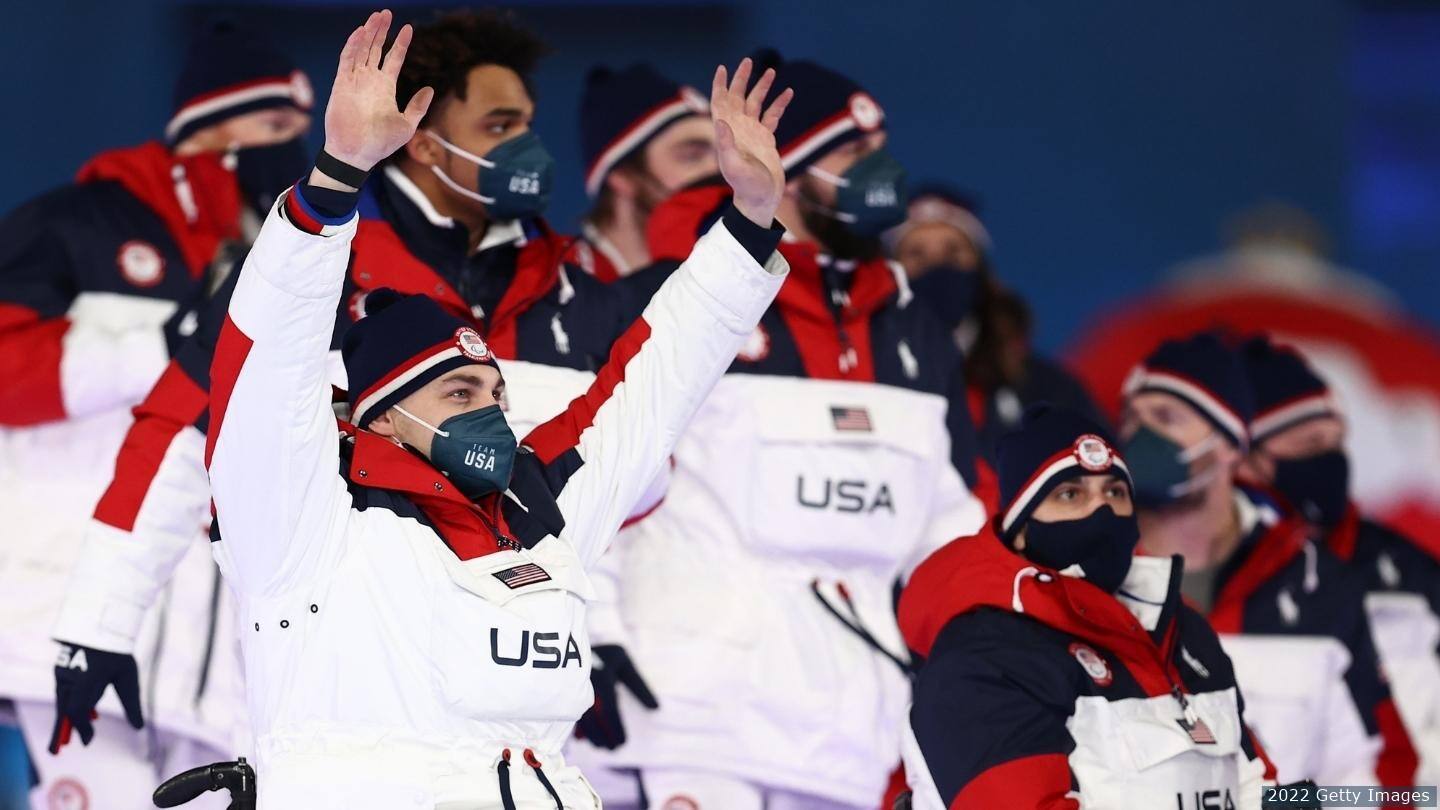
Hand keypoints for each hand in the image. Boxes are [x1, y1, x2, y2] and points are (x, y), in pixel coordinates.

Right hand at [49, 642, 143, 753]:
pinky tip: (86, 710)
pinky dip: (71, 703)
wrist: (100, 625)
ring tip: (79, 728)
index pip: (78, 710)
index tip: (88, 742)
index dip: (82, 728)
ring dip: (71, 715)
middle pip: (67, 709)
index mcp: (86, 678)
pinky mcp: (60, 671)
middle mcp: (70, 677)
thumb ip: (131, 703)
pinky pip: (64, 692)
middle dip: (69, 727)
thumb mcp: (128, 677)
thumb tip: (139, 728)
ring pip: (63, 701)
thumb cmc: (117, 653)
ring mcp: (62, 673)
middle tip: (67, 746)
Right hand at [314, 10, 432, 181]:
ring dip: (368, 33)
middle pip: (376, 49)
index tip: (408, 28)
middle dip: (382, 30)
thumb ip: (417, 106)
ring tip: (377, 16)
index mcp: (385, 88)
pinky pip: (347, 61)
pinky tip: (361, 32)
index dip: (401, 44)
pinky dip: (353, 46)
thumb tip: (430, 89)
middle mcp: (370, 81)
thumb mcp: (407, 125)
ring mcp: (355, 81)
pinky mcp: (342, 85)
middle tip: (387, 12)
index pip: (394, 59)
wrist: (358, 154)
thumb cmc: (381, 144)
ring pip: (361, 50)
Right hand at [574, 644, 657, 748]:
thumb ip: (638, 685)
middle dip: (604, 737)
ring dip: (591, 736)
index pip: (611, 710)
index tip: (623, 742)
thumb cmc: (602, 655)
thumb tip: (656, 708)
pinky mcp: (562, 695)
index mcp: (604, 679)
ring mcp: (571, 690)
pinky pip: (568, 715)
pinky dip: (577, 728)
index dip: (617, 728)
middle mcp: (586, 686)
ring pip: (580, 719)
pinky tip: (582, 738)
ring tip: (601, 746)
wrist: (567, 644)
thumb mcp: (622, 662)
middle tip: (613, 749)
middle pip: (594, 720)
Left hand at [710, 58, 792, 227]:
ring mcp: (752, 132)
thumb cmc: (745, 185)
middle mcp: (738, 129)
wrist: (760, 198)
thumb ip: (725, 144)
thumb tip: (720, 121)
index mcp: (727, 132)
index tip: (722, 68)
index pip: (720, 102)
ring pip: (756, 103)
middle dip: (741, 79)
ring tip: (771, 71)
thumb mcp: (734, 165)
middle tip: (748, 61)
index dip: (720, 85)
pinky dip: (779, 104)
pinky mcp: (766, 139)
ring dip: (762, 87)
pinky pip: (772, 116)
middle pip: (737, 97)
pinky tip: (788, 92)